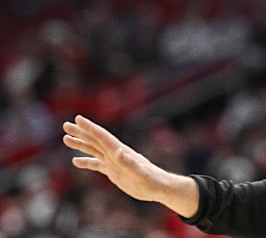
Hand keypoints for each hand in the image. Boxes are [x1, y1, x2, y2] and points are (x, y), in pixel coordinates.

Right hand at [63, 115, 199, 216]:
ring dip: (81, 144)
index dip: (90, 127)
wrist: (159, 187)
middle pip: (95, 140)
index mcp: (120, 151)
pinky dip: (86, 161)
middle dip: (80, 132)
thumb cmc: (152, 180)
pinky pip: (97, 165)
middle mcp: (116, 154)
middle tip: (66, 125)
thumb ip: (129, 163)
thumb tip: (118, 152)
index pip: (102, 136)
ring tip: (66, 139)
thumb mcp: (140, 173)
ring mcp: (114, 162)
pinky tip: (76, 161)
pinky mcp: (115, 172)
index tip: (78, 118)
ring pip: (94, 150)